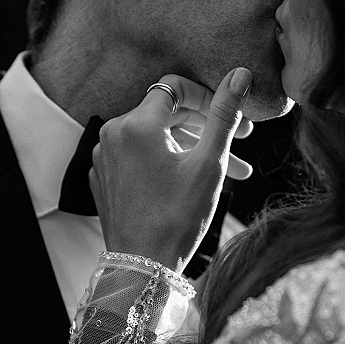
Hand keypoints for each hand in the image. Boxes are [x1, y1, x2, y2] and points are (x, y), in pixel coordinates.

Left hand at [90, 67, 252, 271]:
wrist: (143, 268)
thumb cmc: (177, 219)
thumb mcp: (208, 164)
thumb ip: (223, 115)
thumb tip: (240, 75)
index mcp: (135, 125)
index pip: (175, 88)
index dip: (207, 97)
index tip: (231, 116)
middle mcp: (111, 134)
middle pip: (165, 114)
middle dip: (204, 126)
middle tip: (242, 142)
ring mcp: (103, 158)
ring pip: (153, 139)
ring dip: (189, 148)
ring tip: (228, 170)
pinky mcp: (102, 179)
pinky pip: (136, 158)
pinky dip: (164, 163)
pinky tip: (190, 181)